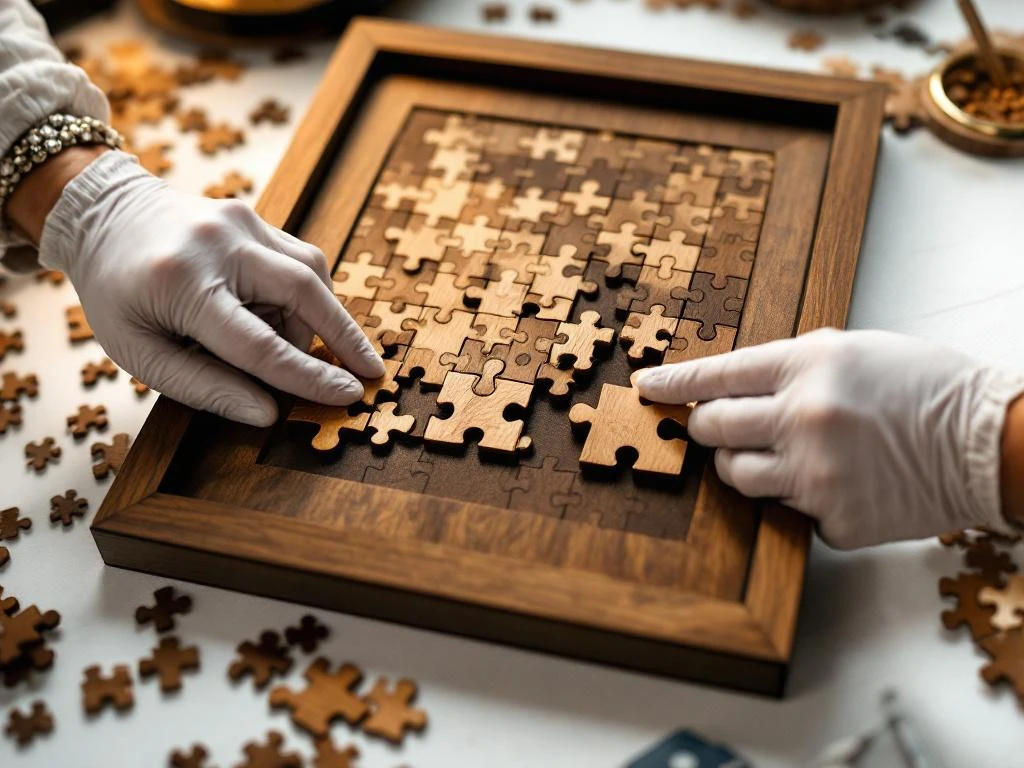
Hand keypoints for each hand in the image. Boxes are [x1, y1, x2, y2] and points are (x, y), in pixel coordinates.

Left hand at [33, 151, 384, 425]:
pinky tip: (280, 315)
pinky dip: (303, 296)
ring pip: (309, 274)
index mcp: (181, 284)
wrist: (102, 213)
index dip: (309, 376)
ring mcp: (241, 221)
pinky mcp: (254, 215)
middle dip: (344, 337)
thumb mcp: (139, 351)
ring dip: (314, 319)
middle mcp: (218, 244)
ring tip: (286, 343)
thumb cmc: (116, 292)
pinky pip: (299, 260)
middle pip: (304, 293)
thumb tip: (266, 413)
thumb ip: (203, 386)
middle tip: (368, 372)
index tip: (348, 396)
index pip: (262, 344)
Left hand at [636, 329, 1023, 548]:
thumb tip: (728, 389)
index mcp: (807, 366)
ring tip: (788, 452)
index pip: (715, 376)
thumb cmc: (925, 387)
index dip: (674, 384)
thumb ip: (786, 369)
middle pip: (712, 431)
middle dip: (707, 428)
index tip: (647, 390)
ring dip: (746, 464)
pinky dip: (801, 497)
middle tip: (722, 427)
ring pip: (737, 476)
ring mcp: (816, 475)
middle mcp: (803, 418)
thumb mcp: (851, 350)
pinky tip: (838, 480)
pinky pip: (787, 511)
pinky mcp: (833, 519)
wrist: (990, 442)